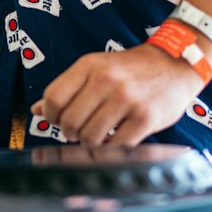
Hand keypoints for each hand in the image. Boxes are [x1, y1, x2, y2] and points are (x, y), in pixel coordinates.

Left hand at [29, 44, 202, 145]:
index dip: (51, 115)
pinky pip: (116, 145)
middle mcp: (106, 80)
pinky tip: (117, 138)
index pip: (53, 98)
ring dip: (92, 142)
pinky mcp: (145, 118)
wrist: (175, 63)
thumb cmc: (132, 69)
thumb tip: (36, 110)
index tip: (59, 120)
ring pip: (90, 137)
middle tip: (81, 131)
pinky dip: (112, 148)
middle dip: (71, 133)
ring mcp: (126, 99)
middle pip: (69, 121)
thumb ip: (68, 88)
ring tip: (101, 133)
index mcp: (90, 65)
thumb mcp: (97, 67)